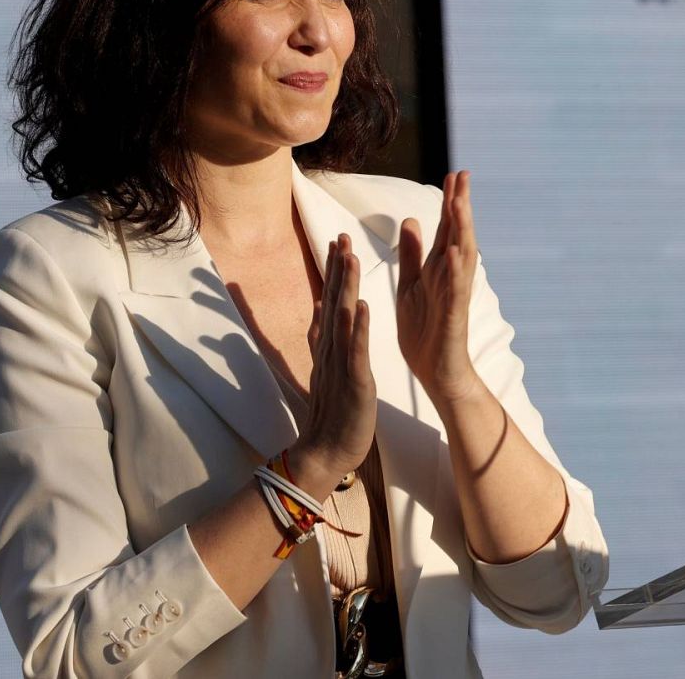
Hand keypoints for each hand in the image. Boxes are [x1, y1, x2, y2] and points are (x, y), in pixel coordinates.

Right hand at [290, 233, 377, 492]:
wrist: (328, 449)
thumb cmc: (332, 410)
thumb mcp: (327, 366)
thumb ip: (322, 336)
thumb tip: (320, 308)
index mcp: (328, 344)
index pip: (330, 300)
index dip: (334, 270)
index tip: (337, 240)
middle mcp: (330, 348)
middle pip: (333, 300)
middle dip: (337, 268)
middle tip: (341, 234)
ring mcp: (340, 363)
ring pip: (343, 318)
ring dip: (346, 287)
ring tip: (350, 257)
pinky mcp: (353, 381)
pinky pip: (356, 351)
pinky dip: (359, 328)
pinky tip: (364, 306)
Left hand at [397, 170, 480, 402]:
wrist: (435, 372)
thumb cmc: (425, 331)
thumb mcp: (411, 285)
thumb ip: (412, 255)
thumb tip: (411, 220)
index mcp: (438, 269)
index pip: (446, 229)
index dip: (450, 202)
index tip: (454, 173)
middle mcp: (450, 277)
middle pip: (457, 235)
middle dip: (460, 206)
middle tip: (463, 175)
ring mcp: (454, 296)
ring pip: (460, 257)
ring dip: (461, 230)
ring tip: (460, 203)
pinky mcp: (452, 317)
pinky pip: (454, 291)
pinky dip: (454, 271)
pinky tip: (452, 251)